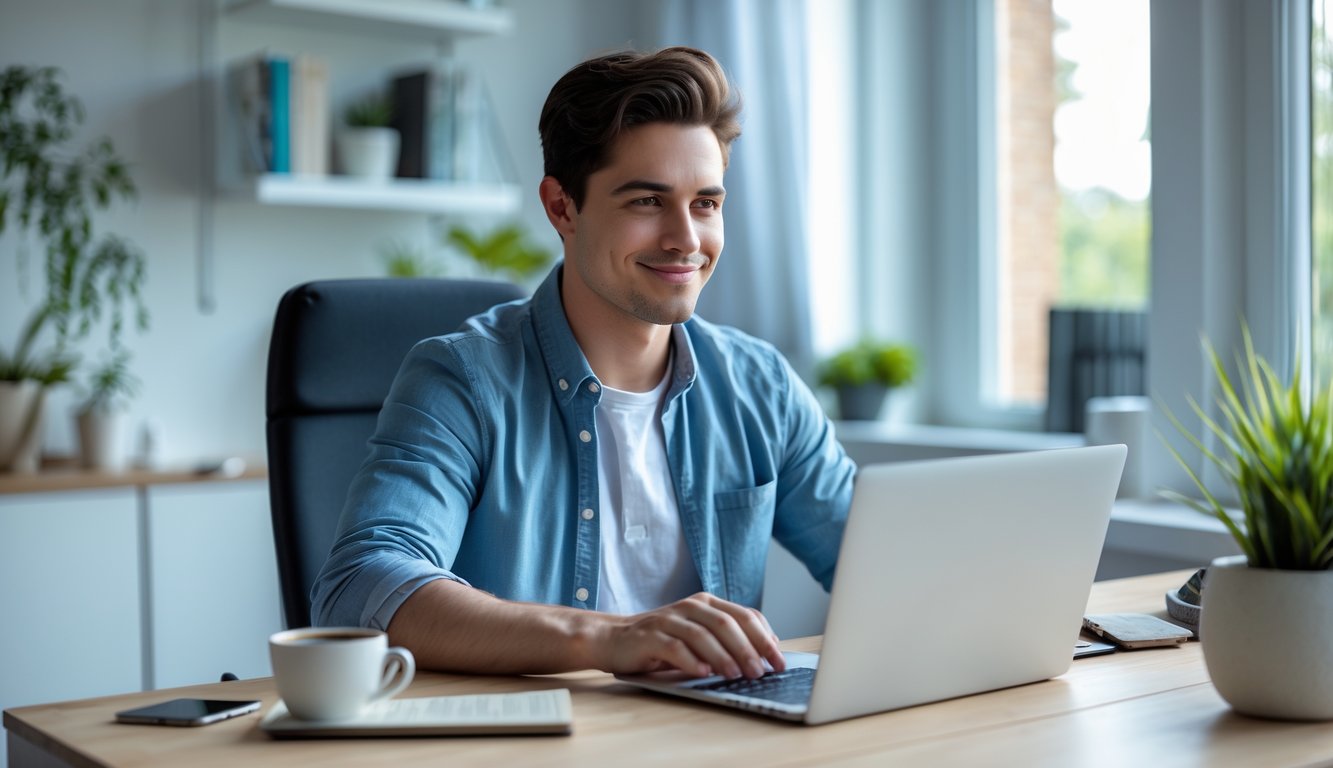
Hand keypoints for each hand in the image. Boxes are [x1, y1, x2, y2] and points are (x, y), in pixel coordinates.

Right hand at [600, 592, 785, 678]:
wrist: (614, 639)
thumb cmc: (662, 641)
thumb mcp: (698, 635)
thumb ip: (728, 638)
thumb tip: (768, 650)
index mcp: (707, 603)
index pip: (745, 616)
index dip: (765, 638)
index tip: (779, 661)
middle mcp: (690, 606)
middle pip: (726, 623)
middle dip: (748, 649)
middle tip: (761, 672)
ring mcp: (669, 619)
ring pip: (703, 634)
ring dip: (723, 656)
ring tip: (736, 675)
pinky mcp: (650, 635)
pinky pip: (674, 647)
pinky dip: (691, 660)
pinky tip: (703, 673)